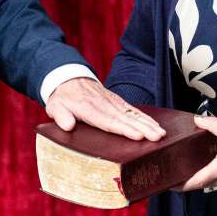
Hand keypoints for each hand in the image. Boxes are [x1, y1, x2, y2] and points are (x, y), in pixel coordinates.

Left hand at [45, 78, 165, 141]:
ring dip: (148, 123)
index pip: (108, 121)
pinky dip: (145, 117)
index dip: (124, 129)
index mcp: (89, 108)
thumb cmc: (63, 97)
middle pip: (125, 118)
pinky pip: (133, 110)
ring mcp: (113, 102)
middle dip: (143, 128)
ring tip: (161, 134)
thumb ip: (60, 116)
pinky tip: (156, 125)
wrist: (69, 79)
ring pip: (133, 114)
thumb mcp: (55, 106)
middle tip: (157, 137)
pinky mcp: (118, 102)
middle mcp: (104, 105)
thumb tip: (67, 125)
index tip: (137, 135)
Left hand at [180, 115, 216, 191]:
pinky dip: (214, 177)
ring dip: (203, 177)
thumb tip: (196, 119)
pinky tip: (211, 167)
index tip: (169, 184)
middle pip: (201, 184)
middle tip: (177, 172)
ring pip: (211, 184)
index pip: (195, 182)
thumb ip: (211, 124)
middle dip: (189, 179)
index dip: (181, 185)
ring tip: (192, 168)